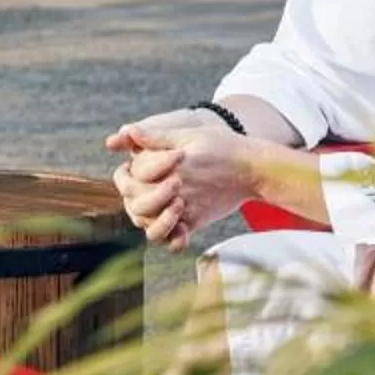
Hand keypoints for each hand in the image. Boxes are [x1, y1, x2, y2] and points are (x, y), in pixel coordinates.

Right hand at [107, 119, 266, 249]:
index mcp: (148, 167)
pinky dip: (174, 240)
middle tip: (178, 183)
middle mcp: (153, 190)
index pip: (126, 178)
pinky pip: (169, 241)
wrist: (249, 167)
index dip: (147, 171)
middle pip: (134, 204)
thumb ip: (157, 137)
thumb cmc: (219, 146)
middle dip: (153, 196)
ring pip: (147, 226)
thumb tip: (129, 132)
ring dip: (159, 220)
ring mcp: (167, 209)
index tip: (178, 157)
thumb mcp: (188, 138)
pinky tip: (186, 232)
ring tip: (181, 207)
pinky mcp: (184, 224)